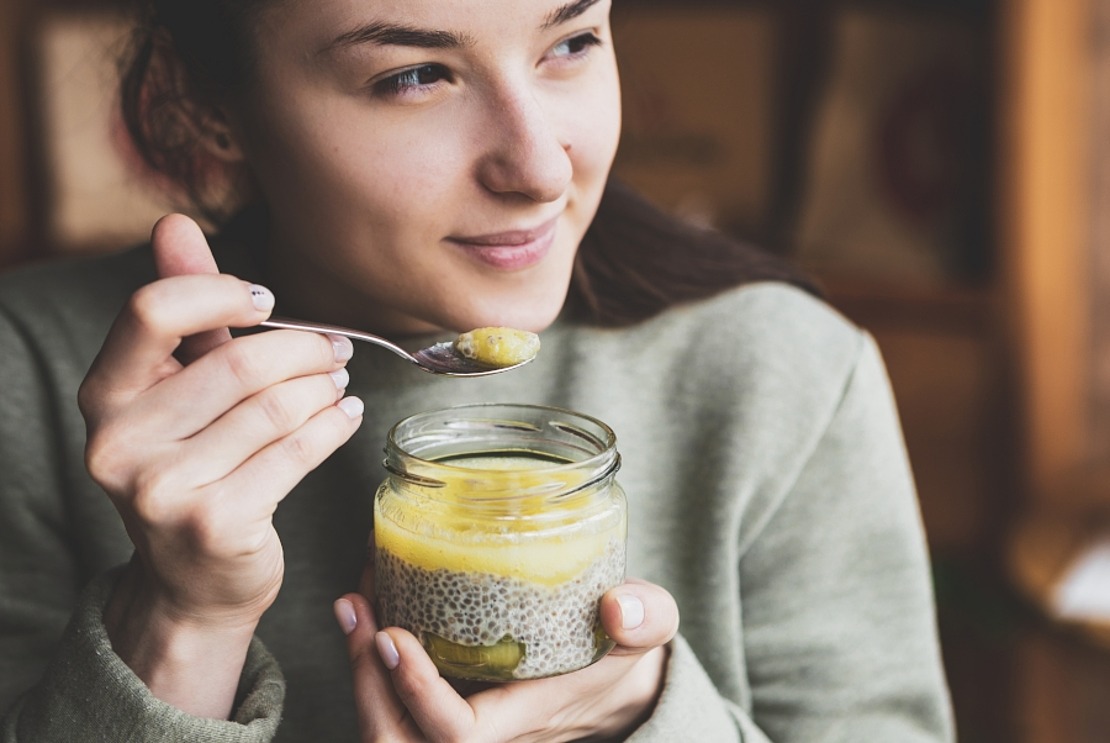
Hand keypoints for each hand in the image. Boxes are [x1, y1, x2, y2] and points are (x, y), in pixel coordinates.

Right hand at [78, 214, 363, 716]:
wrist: (193, 581)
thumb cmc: (193, 467)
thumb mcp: (176, 392)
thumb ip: (184, 313)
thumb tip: (175, 223)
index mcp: (104, 397)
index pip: (152, 311)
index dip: (220, 292)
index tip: (265, 301)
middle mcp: (119, 444)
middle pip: (237, 363)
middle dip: (303, 348)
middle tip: (335, 349)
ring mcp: (163, 491)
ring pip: (276, 408)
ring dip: (324, 387)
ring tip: (339, 382)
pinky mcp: (215, 524)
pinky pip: (297, 452)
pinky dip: (334, 426)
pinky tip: (347, 415)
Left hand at [335, 559, 678, 741]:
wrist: (619, 683)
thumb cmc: (626, 650)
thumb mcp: (650, 630)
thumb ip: (647, 617)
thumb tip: (621, 605)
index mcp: (525, 717)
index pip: (456, 735)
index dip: (417, 693)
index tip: (394, 633)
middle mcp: (485, 731)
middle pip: (399, 742)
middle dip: (366, 684)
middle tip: (355, 610)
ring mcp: (462, 719)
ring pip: (389, 730)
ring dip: (359, 672)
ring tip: (353, 605)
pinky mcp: (449, 701)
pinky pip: (393, 703)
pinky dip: (370, 662)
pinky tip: (368, 604)